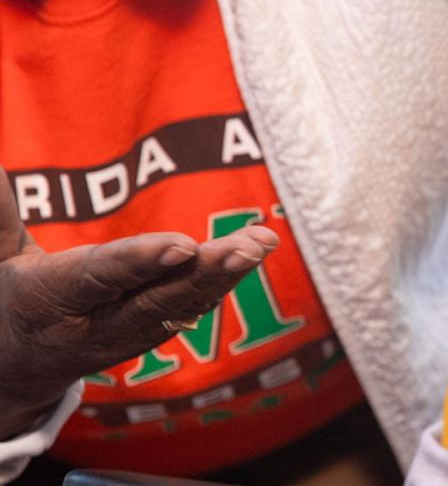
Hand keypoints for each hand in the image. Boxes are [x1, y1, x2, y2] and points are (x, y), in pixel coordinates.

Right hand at [0, 164, 279, 436]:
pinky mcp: (149, 335)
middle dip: (204, 274)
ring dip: (226, 275)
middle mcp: (91, 327)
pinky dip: (223, 282)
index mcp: (46, 302)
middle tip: (249, 247)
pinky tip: (254, 252)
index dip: (139, 264)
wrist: (10, 365)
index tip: (183, 247)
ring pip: (181, 306)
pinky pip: (190, 308)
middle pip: (154, 301)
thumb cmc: (7, 294)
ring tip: (263, 241)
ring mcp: (125, 337)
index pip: (97, 280)